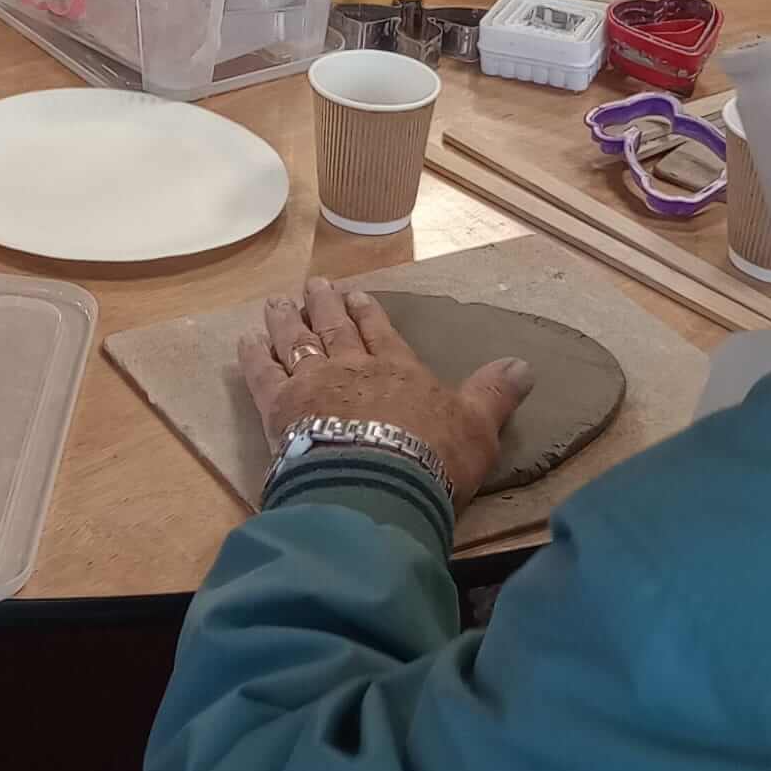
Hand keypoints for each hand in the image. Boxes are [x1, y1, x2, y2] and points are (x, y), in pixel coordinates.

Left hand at [238, 277, 533, 509]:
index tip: (357, 294)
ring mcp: (312, 383)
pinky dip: (254, 356)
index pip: (381, 333)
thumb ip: (494, 394)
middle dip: (324, 305)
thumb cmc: (433, 459)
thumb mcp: (478, 428)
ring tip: (277, 302)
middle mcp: (352, 367)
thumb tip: (525, 364)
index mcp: (398, 370)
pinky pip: (262, 374)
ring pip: (297, 341)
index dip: (370, 313)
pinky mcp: (280, 406)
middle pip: (334, 328)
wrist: (377, 485)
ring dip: (287, 320)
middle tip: (313, 285)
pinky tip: (246, 342)